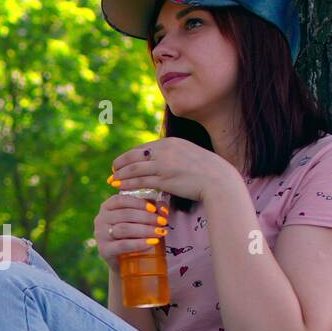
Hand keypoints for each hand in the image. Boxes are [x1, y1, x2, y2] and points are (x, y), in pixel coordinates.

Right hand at [93, 192, 169, 272]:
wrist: (124, 262)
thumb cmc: (134, 235)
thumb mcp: (139, 220)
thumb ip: (151, 210)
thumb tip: (163, 209)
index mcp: (107, 207)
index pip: (121, 200)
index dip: (139, 203)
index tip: (154, 209)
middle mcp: (100, 219)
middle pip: (125, 214)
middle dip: (147, 217)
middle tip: (163, 222)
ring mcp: (100, 235)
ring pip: (124, 228)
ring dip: (145, 229)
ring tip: (160, 232)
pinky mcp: (104, 250)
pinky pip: (123, 245)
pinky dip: (138, 243)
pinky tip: (151, 243)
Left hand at [108, 137, 233, 203]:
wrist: (218, 179)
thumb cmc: (206, 170)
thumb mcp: (189, 154)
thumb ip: (173, 155)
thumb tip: (162, 161)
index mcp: (170, 143)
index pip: (143, 148)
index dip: (130, 156)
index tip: (122, 162)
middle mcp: (164, 151)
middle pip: (134, 156)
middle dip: (120, 164)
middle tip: (113, 171)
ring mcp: (163, 165)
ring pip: (134, 169)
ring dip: (120, 175)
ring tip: (113, 180)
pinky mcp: (164, 180)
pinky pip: (139, 181)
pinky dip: (127, 184)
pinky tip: (120, 187)